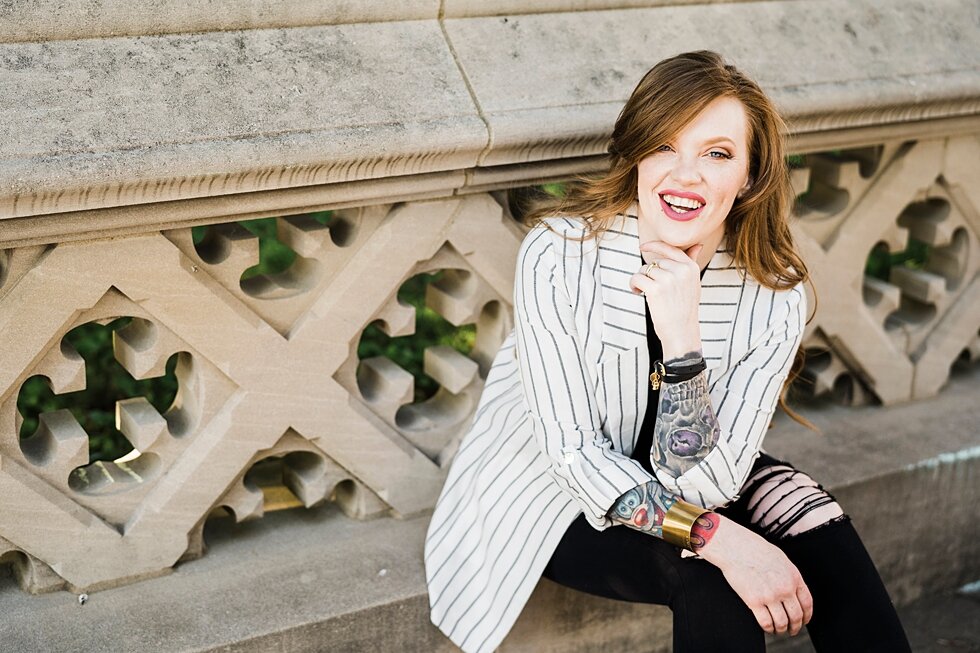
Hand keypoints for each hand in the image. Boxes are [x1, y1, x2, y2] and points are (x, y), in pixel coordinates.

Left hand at [628, 241, 703, 355]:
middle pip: (655, 262)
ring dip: (640, 280)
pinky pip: (637, 278)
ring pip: (644, 270)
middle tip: (651, 288)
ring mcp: (668, 279)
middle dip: (649, 273)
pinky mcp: (655, 289)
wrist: (681, 332)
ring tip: (645, 292)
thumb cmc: (684, 309)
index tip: (643, 246)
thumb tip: (698, 245)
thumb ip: (691, 263)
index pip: (671, 249)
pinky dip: (633, 285)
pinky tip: (638, 293)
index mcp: (691, 268)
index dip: (654, 245)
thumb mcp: (693, 284)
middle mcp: (681, 271)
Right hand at [697, 515, 813, 635]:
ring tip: (779, 630)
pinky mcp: (754, 601)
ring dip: (782, 630)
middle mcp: (785, 588)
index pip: (807, 603)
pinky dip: (768, 628)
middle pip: (796, 616)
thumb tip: (793, 590)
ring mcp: (770, 596)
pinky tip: (767, 627)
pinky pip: (765, 622)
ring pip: (782, 622)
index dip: (807, 616)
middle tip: (792, 630)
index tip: (804, 620)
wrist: (735, 547)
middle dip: (796, 627)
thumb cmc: (754, 549)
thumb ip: (790, 575)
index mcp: (794, 576)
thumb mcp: (781, 559)